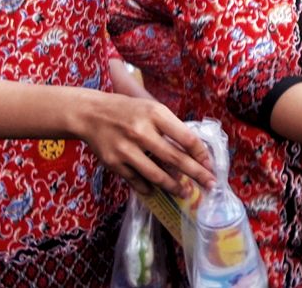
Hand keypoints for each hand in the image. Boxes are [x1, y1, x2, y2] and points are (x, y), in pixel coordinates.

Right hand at [74, 91, 216, 195]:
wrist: (91, 114)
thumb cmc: (128, 110)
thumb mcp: (152, 109)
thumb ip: (170, 126)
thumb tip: (193, 150)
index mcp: (156, 114)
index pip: (186, 138)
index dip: (201, 154)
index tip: (210, 165)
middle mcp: (142, 132)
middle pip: (176, 158)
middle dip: (196, 174)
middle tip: (210, 185)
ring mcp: (127, 149)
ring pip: (157, 175)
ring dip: (175, 186)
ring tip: (185, 193)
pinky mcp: (114, 163)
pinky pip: (137, 181)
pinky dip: (149, 188)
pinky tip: (157, 190)